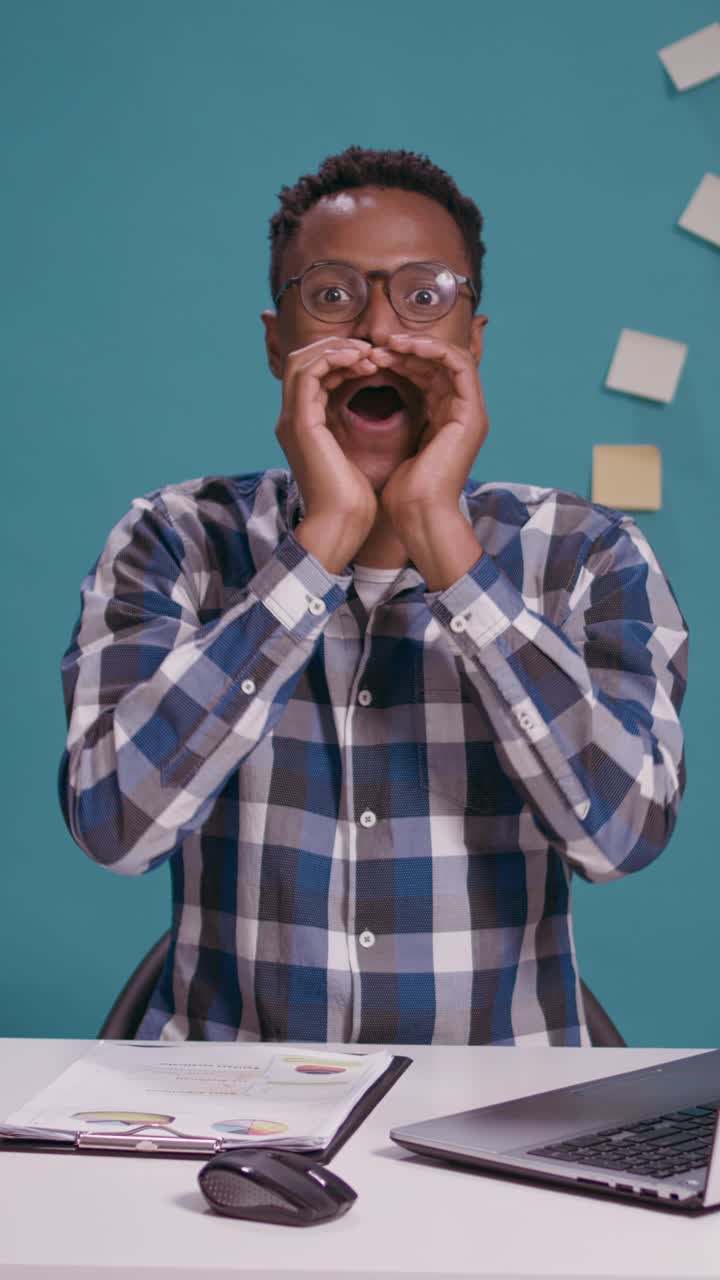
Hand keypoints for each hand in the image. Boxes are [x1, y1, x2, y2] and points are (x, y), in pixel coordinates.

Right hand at [275, 337, 379, 570]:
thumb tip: (375, 410)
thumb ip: (353, 428)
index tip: (374, 362)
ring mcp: (292, 419)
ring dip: (338, 350)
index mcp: (304, 426)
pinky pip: (311, 373)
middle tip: (372, 351)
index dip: (341, 360)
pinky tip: (363, 362)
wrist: (342, 524)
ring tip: (370, 354)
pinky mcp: (301, 422)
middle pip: (303, 361)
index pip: (313, 375)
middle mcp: (292, 419)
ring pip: (304, 360)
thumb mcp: (355, 454)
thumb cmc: (353, 500)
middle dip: (337, 348)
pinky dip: (335, 359)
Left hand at [367, 334, 488, 527]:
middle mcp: (462, 412)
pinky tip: (404, 349)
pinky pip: (459, 364)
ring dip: (417, 345)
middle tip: (375, 345)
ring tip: (386, 344)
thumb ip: (400, 416)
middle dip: (406, 349)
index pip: (429, 374)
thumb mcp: (397, 443)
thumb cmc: (403, 491)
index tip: (370, 357)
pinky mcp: (472, 412)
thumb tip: (376, 395)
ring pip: (450, 357)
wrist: (418, 514)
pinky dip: (433, 350)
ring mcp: (471, 412)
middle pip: (439, 363)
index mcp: (446, 419)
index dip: (402, 359)